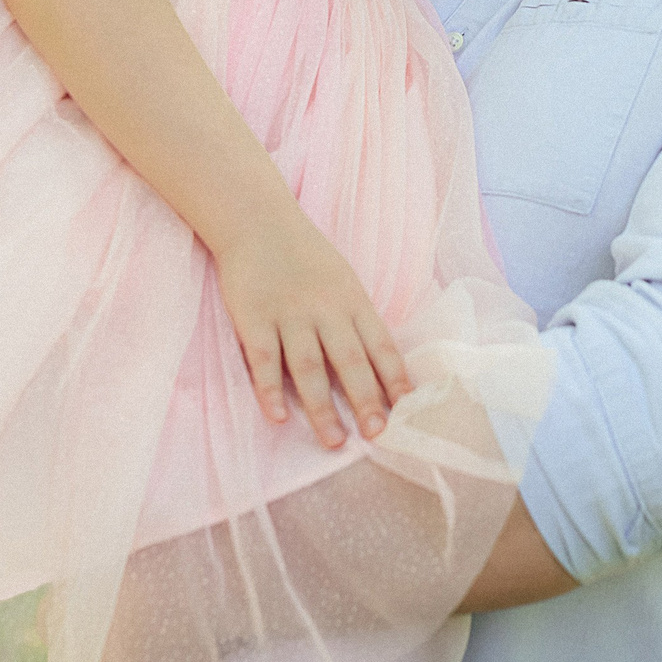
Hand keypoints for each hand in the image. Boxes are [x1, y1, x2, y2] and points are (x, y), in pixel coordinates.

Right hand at [214, 220, 413, 448]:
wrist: (258, 221)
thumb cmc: (306, 256)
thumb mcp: (344, 281)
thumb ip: (357, 320)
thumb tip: (382, 368)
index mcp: (352, 300)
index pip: (381, 344)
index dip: (395, 378)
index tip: (407, 410)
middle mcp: (325, 309)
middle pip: (349, 360)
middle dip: (366, 400)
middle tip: (377, 434)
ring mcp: (288, 314)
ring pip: (308, 367)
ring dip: (322, 407)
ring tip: (335, 440)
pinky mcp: (254, 317)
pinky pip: (263, 359)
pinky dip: (270, 390)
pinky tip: (278, 417)